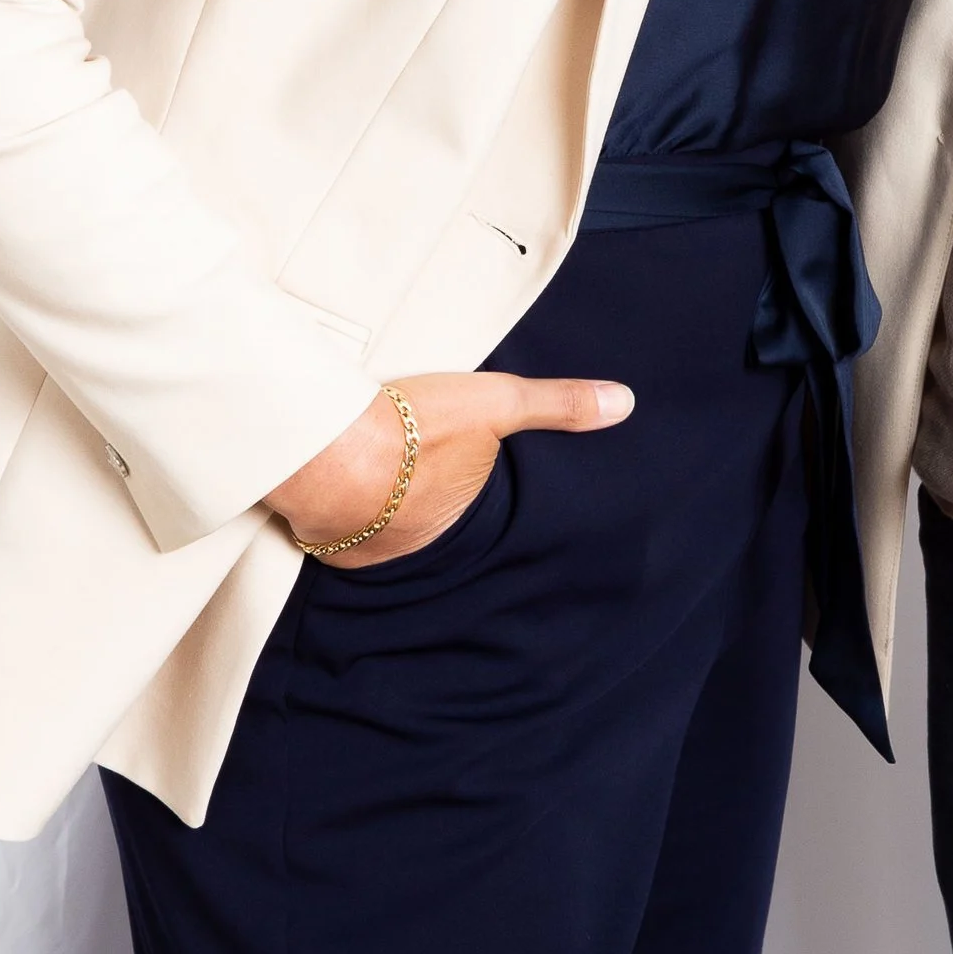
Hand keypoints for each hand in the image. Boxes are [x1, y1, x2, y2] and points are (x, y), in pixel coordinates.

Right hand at [265, 372, 632, 566]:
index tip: (474, 485)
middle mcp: (427, 546)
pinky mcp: (330, 542)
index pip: (487, 516)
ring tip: (390, 497)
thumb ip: (558, 404)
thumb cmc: (415, 429)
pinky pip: (347, 537)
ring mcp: (376, 550)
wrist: (329, 448)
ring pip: (390, 535)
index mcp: (472, 521)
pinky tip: (347, 504)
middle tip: (428, 489)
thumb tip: (623, 404)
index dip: (482, 499)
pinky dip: (349, 522)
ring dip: (388, 520)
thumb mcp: (499, 403)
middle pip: (437, 528)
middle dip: (434, 514)